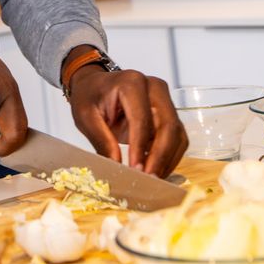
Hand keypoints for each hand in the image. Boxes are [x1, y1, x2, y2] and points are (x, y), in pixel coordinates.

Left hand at [67, 64, 187, 176]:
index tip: (135, 169)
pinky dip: (169, 157)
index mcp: (131, 83)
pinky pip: (177, 138)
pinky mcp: (168, 114)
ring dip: (167, 159)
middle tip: (149, 180)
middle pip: (168, 125)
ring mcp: (164, 100)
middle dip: (160, 157)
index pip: (142, 119)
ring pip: (177, 134)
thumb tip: (117, 166)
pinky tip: (155, 170)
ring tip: (152, 179)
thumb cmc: (89, 96)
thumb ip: (102, 140)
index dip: (140, 147)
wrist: (94, 85)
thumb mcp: (86, 117)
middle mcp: (154, 88)